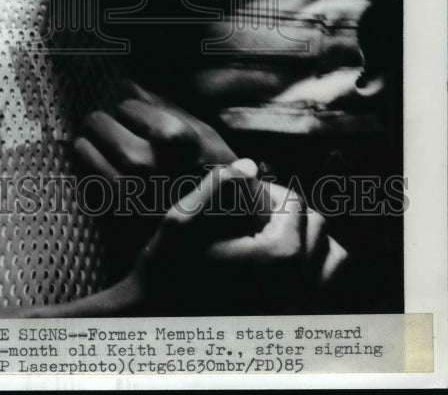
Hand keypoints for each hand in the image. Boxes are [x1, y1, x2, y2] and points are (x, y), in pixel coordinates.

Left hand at [74, 81, 236, 211]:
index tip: (129, 112)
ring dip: (85, 146)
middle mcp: (148, 167)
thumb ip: (164, 107)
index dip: (128, 108)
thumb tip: (127, 85)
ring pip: (88, 157)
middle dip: (99, 122)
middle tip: (98, 122)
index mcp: (172, 140)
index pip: (128, 108)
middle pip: (103, 128)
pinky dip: (84, 175)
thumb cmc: (218, 176)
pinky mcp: (120, 223)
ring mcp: (131, 197)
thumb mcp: (202, 134)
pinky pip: (89, 190)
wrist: (229, 236)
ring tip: (86, 142)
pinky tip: (89, 169)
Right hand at [122, 161, 346, 313]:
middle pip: (317, 225)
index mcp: (279, 255)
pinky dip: (318, 273)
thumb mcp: (183, 219)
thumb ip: (219, 185)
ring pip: (334, 259)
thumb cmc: (166, 271)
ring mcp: (303, 309)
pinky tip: (285, 268)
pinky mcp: (299, 326)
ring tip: (274, 237)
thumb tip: (250, 165)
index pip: (294, 202)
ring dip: (310, 240)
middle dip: (288, 212)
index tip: (240, 197)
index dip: (266, 191)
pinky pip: (331, 294)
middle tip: (252, 215)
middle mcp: (301, 284)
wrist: (157, 324)